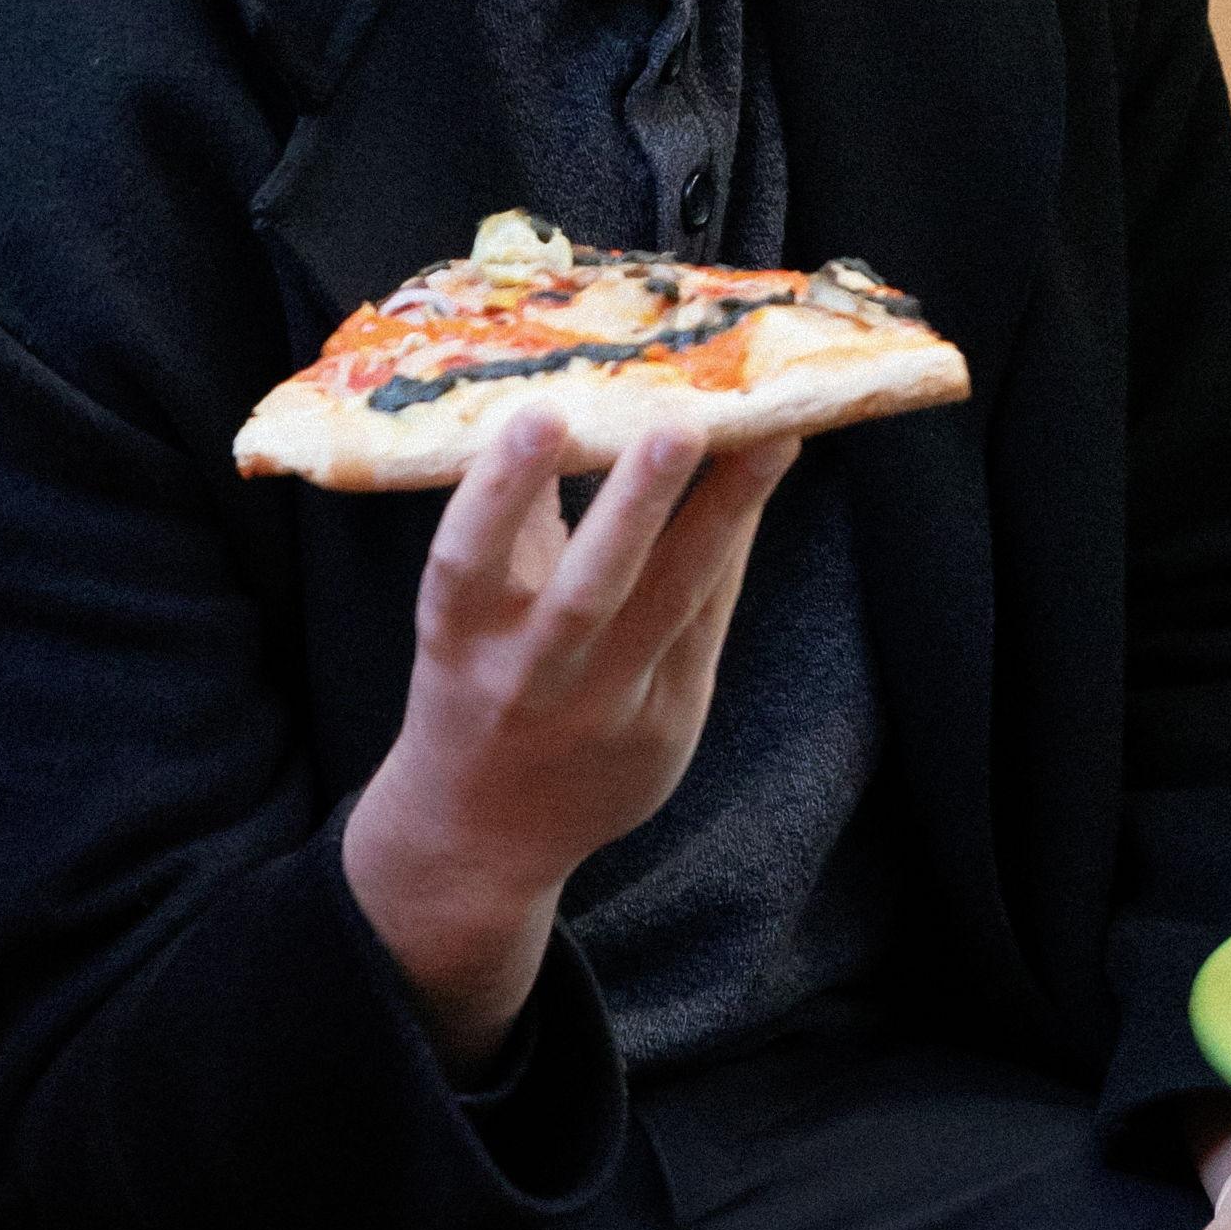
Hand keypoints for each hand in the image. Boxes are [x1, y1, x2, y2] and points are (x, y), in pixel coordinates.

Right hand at [337, 415, 794, 1057]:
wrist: (484, 832)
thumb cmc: (476, 678)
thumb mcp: (466, 612)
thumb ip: (510, 526)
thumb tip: (564, 397)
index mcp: (458, 641)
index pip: (468, 562)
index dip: (500, 491)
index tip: (540, 414)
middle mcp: (529, 681)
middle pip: (589, 593)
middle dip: (636, 507)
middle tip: (683, 422)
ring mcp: (606, 712)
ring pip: (673, 606)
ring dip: (724, 516)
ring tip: (772, 436)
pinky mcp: (667, 728)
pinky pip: (707, 622)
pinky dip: (734, 549)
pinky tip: (762, 481)